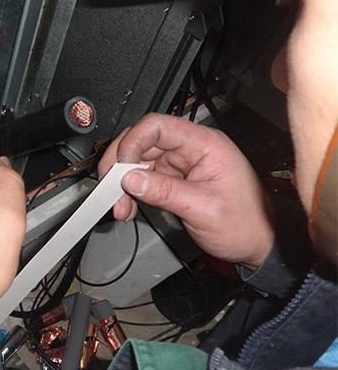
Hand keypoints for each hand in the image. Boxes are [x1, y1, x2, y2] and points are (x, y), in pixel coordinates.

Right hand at [98, 113, 273, 267]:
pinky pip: (143, 178)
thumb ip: (164, 192)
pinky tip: (128, 207)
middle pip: (141, 141)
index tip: (120, 167)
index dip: (133, 141)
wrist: (260, 244)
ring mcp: (180, 164)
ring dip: (122, 183)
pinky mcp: (173, 179)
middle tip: (110, 187)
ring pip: (137, 161)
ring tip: (120, 206)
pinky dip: (130, 192)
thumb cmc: (246, 223)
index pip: (158, 126)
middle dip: (120, 164)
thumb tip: (129, 179)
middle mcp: (189, 149)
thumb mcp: (204, 209)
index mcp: (204, 144)